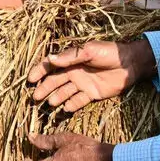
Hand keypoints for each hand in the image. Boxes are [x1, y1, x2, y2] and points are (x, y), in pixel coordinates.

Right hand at [27, 39, 153, 111]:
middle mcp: (74, 72)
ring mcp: (82, 84)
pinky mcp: (92, 94)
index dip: (39, 71)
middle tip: (35, 97)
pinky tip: (65, 109)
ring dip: (56, 97)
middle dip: (44, 88)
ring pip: (64, 92)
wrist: (130, 64)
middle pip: (54, 81)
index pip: (50, 66)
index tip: (30, 79)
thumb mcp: (89, 51)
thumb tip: (50, 59)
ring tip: (50, 103)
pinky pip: (78, 101)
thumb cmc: (109, 53)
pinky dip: (71, 105)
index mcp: (71, 60)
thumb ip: (69, 57)